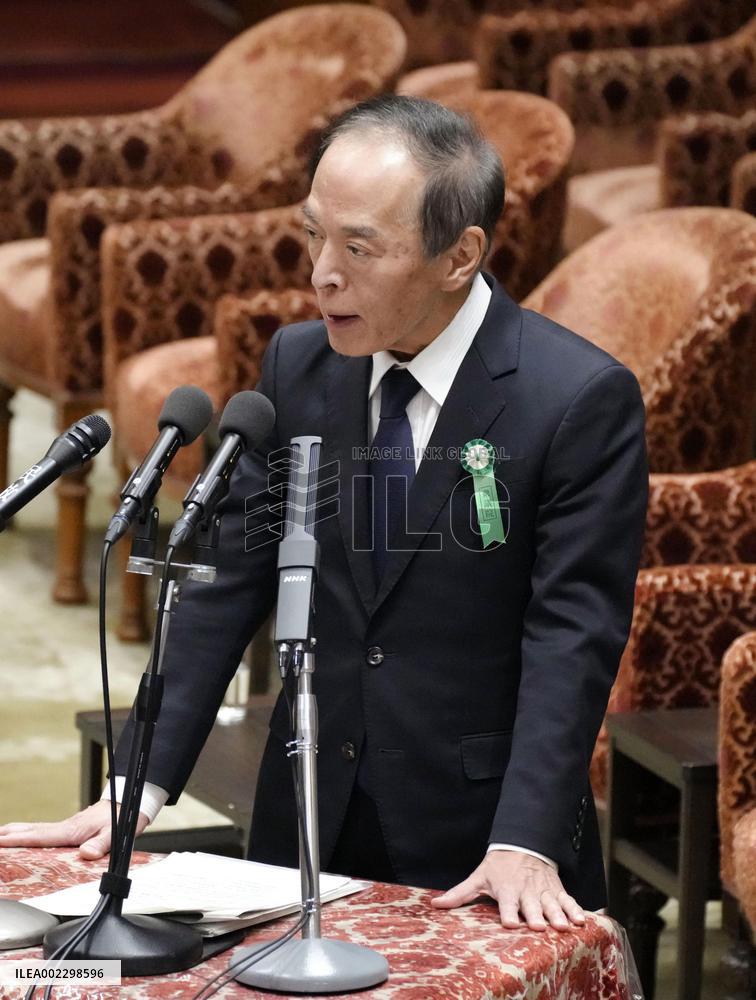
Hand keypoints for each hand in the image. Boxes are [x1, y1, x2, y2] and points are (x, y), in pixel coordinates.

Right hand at [0, 801, 149, 860]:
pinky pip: (42, 832)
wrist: (129, 804)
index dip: (19, 841)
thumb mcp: (116, 833)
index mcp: (72, 831)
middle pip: (31, 832)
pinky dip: (26, 834)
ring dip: (15, 833)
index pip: (40, 837)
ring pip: (34, 830)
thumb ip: (100, 844)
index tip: (0, 841)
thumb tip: (85, 854)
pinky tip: (22, 837)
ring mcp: (65, 827)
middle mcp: (65, 828)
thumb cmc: (122, 818)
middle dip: (8, 836)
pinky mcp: (68, 829)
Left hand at [431, 850, 585, 930]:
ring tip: (563, 926)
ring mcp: (543, 891)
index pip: (506, 902)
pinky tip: (582, 921)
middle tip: (539, 926)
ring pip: (552, 904)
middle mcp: (526, 891)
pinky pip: (568, 900)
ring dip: (558, 915)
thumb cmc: (498, 866)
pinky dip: (576, 910)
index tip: (509, 923)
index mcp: (507, 889)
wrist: (522, 845)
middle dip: (535, 915)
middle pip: (531, 906)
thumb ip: (459, 893)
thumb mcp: (478, 877)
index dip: (507, 913)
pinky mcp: (556, 891)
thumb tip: (435, 904)